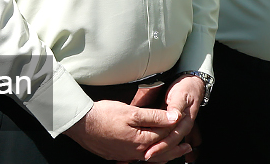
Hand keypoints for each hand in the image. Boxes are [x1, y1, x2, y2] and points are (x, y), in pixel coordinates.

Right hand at [64, 99, 187, 161]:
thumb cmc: (105, 115)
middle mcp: (135, 152)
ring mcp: (125, 155)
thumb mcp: (132, 112)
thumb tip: (174, 118)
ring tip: (173, 153)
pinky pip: (138, 158)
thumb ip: (155, 116)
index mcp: (141, 141)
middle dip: (175, 149)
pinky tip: (149, 154)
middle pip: (160, 152)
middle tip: (188, 148)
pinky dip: (149, 156)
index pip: (164, 136)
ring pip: (149, 157)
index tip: (186, 126)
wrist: (81, 124)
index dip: (175, 129)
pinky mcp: (117, 155)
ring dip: (163, 154)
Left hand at [142, 75, 204, 160]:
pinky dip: (158, 145)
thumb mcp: (181, 95)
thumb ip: (177, 106)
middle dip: (157, 152)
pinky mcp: (172, 126)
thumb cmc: (185, 89)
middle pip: (169, 144)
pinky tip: (151, 150)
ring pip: (168, 143)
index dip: (161, 146)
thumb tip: (175, 117)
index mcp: (185, 122)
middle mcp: (182, 128)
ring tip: (145, 157)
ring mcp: (177, 128)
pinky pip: (166, 138)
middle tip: (144, 157)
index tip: (150, 152)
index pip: (172, 138)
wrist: (191, 84)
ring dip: (158, 151)